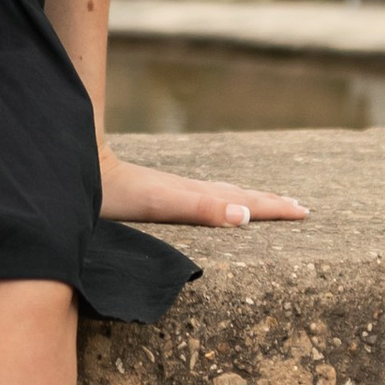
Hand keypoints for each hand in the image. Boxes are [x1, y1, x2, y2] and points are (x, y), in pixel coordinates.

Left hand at [99, 151, 307, 227]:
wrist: (80, 170)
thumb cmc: (116, 194)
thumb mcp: (161, 205)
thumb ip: (201, 208)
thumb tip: (244, 214)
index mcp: (195, 195)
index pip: (244, 202)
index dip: (274, 208)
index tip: (304, 211)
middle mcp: (189, 189)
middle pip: (239, 194)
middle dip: (270, 202)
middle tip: (300, 207)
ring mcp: (174, 190)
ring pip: (223, 193)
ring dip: (249, 199)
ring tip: (268, 202)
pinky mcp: (157, 193)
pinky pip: (203, 197)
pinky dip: (223, 200)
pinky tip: (212, 203)